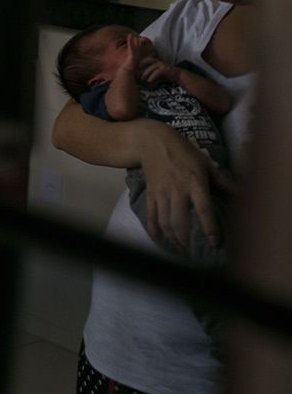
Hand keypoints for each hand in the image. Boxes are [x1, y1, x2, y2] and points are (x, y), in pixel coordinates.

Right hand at [133, 120, 224, 251]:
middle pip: (180, 222)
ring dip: (172, 239)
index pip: (203, 209)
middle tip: (193, 253)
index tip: (214, 242)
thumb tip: (243, 192)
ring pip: (165, 222)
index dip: (209, 227)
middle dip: (186, 241)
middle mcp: (177, 190)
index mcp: (194, 182)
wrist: (152, 141)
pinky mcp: (150, 194)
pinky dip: (154, 231)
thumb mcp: (205, 162)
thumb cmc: (182, 151)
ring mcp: (161, 193)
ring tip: (181, 249)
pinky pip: (151, 216)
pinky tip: (160, 240)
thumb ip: (223, 180)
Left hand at [138, 58, 179, 84]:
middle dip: (141, 63)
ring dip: (146, 73)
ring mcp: (162, 65)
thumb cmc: (166, 75)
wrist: (178, 75)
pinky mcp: (166, 69)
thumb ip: (149, 75)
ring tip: (142, 79)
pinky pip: (158, 72)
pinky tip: (149, 81)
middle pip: (148, 60)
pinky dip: (152, 76)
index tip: (133, 66)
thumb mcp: (156, 74)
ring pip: (152, 67)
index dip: (140, 61)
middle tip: (135, 69)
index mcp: (155, 62)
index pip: (146, 59)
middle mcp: (158, 62)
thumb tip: (140, 79)